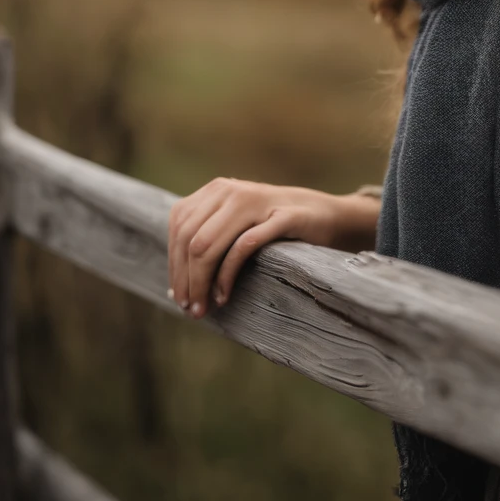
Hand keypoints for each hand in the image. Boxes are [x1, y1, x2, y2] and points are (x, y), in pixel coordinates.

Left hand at [167, 177, 342, 318]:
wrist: (325, 214)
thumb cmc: (276, 227)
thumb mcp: (236, 226)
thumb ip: (207, 244)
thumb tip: (174, 290)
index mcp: (216, 190)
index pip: (179, 227)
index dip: (174, 267)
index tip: (179, 299)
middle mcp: (232, 191)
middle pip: (191, 240)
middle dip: (187, 281)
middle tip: (192, 310)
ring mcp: (257, 201)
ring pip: (208, 244)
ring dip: (201, 283)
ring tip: (206, 307)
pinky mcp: (282, 217)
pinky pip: (243, 247)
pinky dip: (227, 276)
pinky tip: (225, 295)